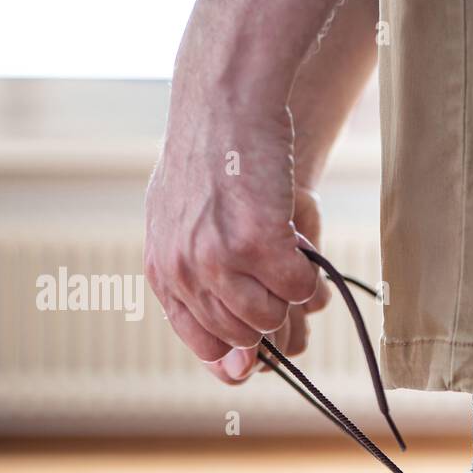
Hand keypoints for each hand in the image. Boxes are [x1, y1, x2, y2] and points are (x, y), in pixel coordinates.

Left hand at [143, 96, 319, 383]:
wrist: (224, 102)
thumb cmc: (210, 160)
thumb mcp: (183, 225)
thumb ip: (200, 288)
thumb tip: (236, 370)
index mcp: (163, 271)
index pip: (204, 345)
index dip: (240, 351)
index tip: (263, 342)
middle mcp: (184, 272)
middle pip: (243, 339)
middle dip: (269, 312)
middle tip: (275, 271)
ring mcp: (219, 259)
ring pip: (272, 321)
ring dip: (288, 293)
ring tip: (284, 252)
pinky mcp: (258, 243)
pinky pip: (300, 290)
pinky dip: (310, 274)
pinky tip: (299, 243)